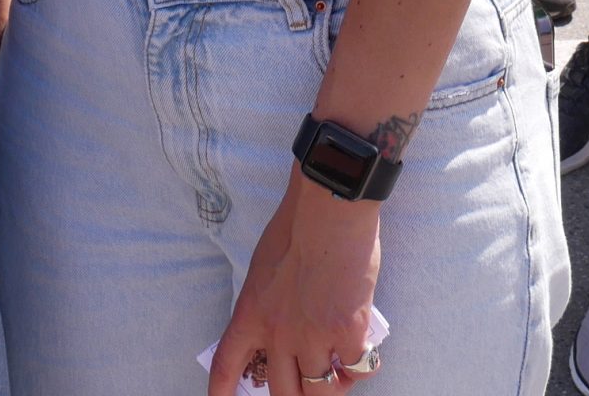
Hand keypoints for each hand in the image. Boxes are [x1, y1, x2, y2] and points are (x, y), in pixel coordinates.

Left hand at [208, 175, 382, 394]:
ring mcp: (313, 336)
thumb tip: (283, 326)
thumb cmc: (297, 227)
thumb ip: (268, 303)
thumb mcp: (264, 268)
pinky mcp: (347, 331)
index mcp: (252, 314)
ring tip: (341, 375)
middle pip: (282, 392)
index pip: (227, 365)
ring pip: (320, 391)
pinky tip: (365, 353)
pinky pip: (356, 369)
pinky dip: (360, 367)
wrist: (328, 211)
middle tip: (308, 386)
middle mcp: (279, 334)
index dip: (223, 391)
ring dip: (332, 387)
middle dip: (295, 395)